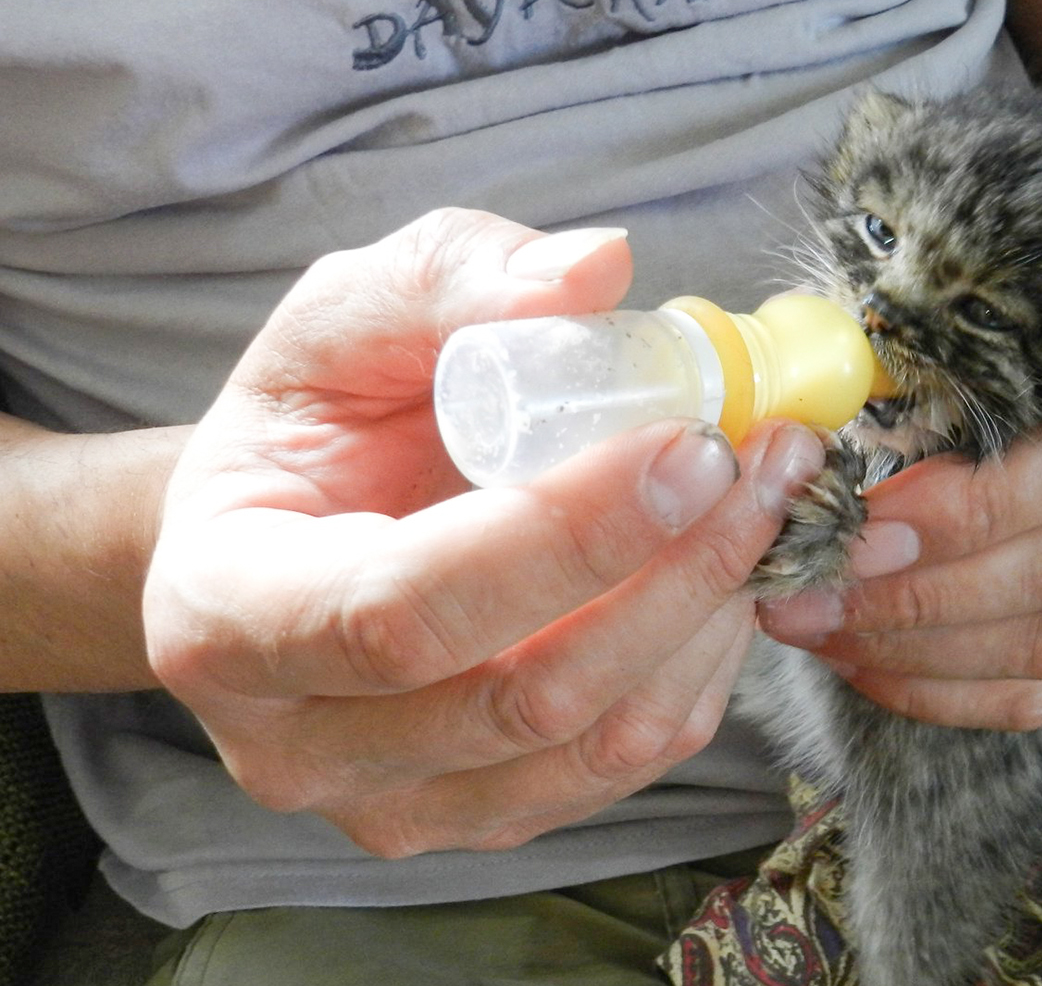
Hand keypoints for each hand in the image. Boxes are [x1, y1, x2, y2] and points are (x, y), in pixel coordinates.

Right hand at [143, 209, 823, 856]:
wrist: (288, 541)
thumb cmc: (311, 430)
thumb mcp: (345, 322)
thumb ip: (453, 279)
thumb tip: (596, 271)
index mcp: (228, 612)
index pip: (404, 607)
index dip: (566, 535)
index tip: (691, 445)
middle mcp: (298, 745)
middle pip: (523, 693)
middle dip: (676, 570)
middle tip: (766, 460)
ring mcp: (394, 803)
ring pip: (595, 741)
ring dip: (710, 614)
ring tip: (765, 499)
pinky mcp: (482, 818)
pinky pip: (626, 764)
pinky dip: (702, 665)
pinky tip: (723, 571)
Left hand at [759, 358, 1041, 730]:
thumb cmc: (1035, 324)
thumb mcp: (995, 318)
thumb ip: (926, 366)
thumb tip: (812, 433)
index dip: (957, 510)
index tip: (855, 522)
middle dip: (914, 598)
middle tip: (806, 597)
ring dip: (916, 653)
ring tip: (819, 631)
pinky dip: (946, 692)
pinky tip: (867, 666)